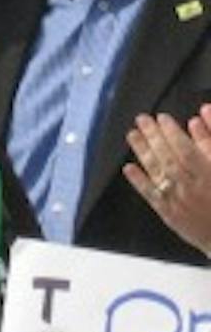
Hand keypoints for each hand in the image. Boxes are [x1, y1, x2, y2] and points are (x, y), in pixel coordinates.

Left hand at [124, 107, 210, 254]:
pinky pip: (152, 196)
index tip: (162, 117)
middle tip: (142, 119)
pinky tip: (129, 168)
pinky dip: (139, 181)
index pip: (186, 150)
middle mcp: (191, 188)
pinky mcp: (170, 215)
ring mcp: (179, 202)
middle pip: (168, 158)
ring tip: (132, 134)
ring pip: (157, 173)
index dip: (172, 133)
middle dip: (153, 136)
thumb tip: (201, 116)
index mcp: (209, 175)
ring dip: (143, 152)